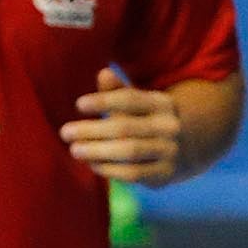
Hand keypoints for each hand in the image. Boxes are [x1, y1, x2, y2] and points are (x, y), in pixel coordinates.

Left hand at [60, 68, 182, 186]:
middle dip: (91, 130)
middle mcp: (168, 126)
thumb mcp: (136, 103)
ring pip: (129, 151)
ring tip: (74, 149)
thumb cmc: (145, 120)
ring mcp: (169, 150)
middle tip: (65, 132)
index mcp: (160, 103)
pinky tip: (92, 164)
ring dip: (97, 151)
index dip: (104, 100)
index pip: (130, 99)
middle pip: (125, 127)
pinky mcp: (165, 173)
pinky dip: (109, 169)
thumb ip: (117, 91)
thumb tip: (104, 74)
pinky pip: (133, 173)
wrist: (183, 149)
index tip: (79, 104)